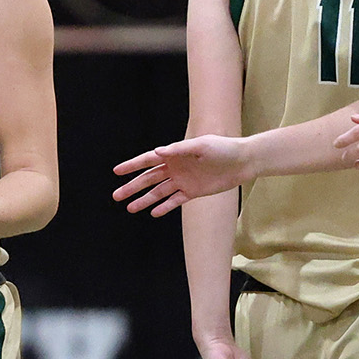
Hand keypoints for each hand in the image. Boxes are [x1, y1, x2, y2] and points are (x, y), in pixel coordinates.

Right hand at [113, 135, 252, 215]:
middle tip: (116, 196)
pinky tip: (153, 213)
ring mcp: (183, 181)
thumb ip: (178, 150)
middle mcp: (175, 168)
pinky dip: (164, 207)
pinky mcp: (193, 192)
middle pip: (149, 179)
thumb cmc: (222, 149)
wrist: (242, 162)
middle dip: (133, 187)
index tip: (117, 172)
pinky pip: (175, 201)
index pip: (148, 160)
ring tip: (130, 208)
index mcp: (174, 154)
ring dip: (145, 200)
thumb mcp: (200, 146)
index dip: (132, 166)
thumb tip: (157, 152)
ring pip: (159, 192)